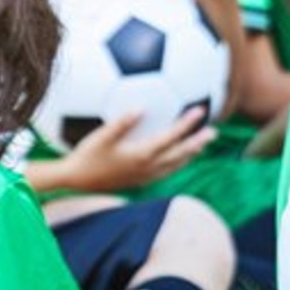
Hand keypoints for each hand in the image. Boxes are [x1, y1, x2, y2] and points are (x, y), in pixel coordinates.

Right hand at [61, 107, 215, 191]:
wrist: (75, 182)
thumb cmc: (86, 156)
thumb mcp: (101, 136)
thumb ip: (122, 122)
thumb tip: (140, 107)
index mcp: (142, 155)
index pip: (172, 137)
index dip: (187, 124)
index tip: (200, 111)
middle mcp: (149, 168)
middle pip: (181, 154)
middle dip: (198, 142)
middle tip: (214, 132)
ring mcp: (146, 176)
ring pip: (176, 165)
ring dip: (191, 154)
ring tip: (202, 145)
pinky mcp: (141, 181)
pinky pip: (167, 171)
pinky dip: (178, 162)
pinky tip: (178, 157)